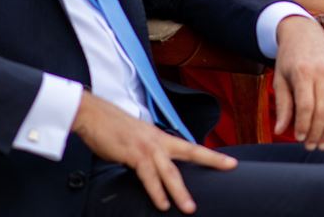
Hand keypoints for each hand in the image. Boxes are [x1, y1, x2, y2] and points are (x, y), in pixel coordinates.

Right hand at [72, 92, 236, 213]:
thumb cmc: (112, 128)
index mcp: (161, 137)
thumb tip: (155, 168)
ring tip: (189, 208)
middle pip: (191, 151)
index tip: (230, 161)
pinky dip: (156, 191)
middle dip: (212, 160)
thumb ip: (149, 153)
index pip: (190, 147)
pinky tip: (162, 204)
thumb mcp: (137, 139)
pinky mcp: (133, 153)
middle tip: (230, 167)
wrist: (93, 115)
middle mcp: (158, 140)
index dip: (211, 154)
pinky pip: (148, 176)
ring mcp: (147, 146)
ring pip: (169, 171)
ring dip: (180, 191)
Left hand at [271, 15, 323, 149]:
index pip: (305, 107)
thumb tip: (279, 130)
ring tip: (322, 144)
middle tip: (310, 146)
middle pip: (323, 111)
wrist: (304, 33)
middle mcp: (323, 73)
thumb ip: (282, 105)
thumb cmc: (289, 58)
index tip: (298, 138)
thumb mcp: (279, 79)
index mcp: (303, 72)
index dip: (302, 126)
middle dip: (316, 133)